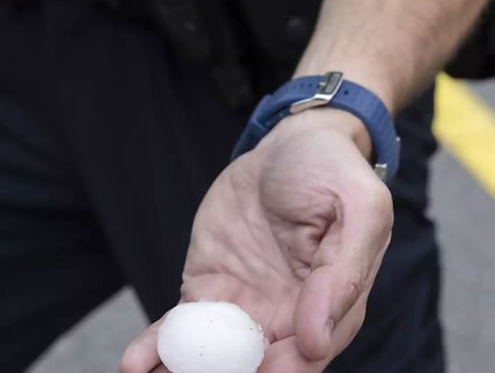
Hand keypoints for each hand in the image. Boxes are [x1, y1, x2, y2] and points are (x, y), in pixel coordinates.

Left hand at [121, 109, 393, 372]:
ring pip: (215, 356)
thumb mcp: (359, 206)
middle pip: (258, 365)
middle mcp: (288, 316)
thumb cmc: (332, 170)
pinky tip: (136, 362)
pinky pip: (183, 327)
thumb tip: (317, 338)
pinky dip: (159, 348)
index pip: (309, 354)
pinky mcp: (209, 289)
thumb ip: (344, 270)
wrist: (288, 145)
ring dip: (185, 372)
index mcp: (332, 304)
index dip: (286, 369)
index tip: (263, 369)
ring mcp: (246, 306)